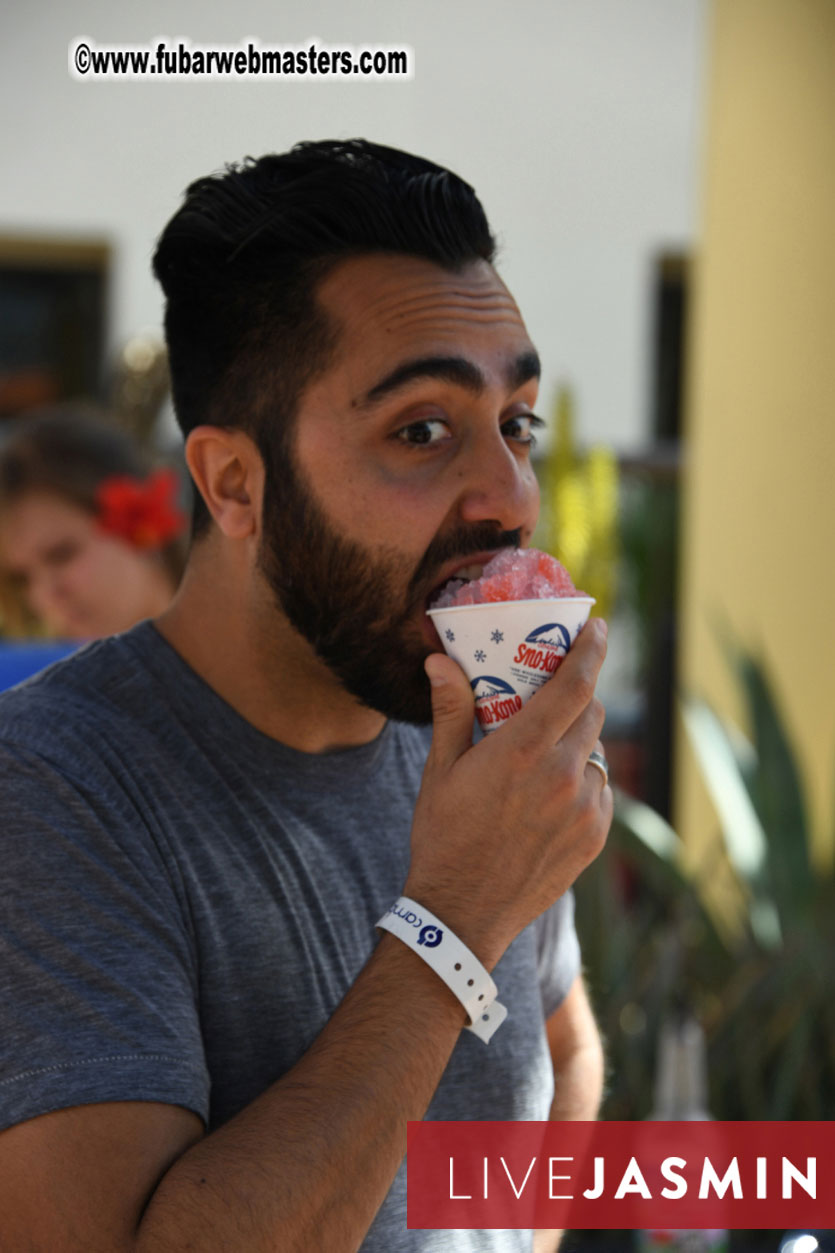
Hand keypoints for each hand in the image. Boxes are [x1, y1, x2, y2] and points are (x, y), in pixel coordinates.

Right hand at [404, 619, 612, 966]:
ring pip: (596, 754)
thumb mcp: (441, 770)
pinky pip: (600, 792)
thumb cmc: (444, 836)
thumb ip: (451, 711)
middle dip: (577, 696)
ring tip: (543, 757)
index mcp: (524, 750)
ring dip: (577, 744)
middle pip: (591, 712)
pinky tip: (551, 795)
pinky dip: (582, 783)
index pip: (576, 684)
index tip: (599, 628)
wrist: (462, 914)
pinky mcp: (595, 837)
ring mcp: (585, 809)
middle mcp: (563, 775)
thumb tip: (438, 661)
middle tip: (552, 695)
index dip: (592, 649)